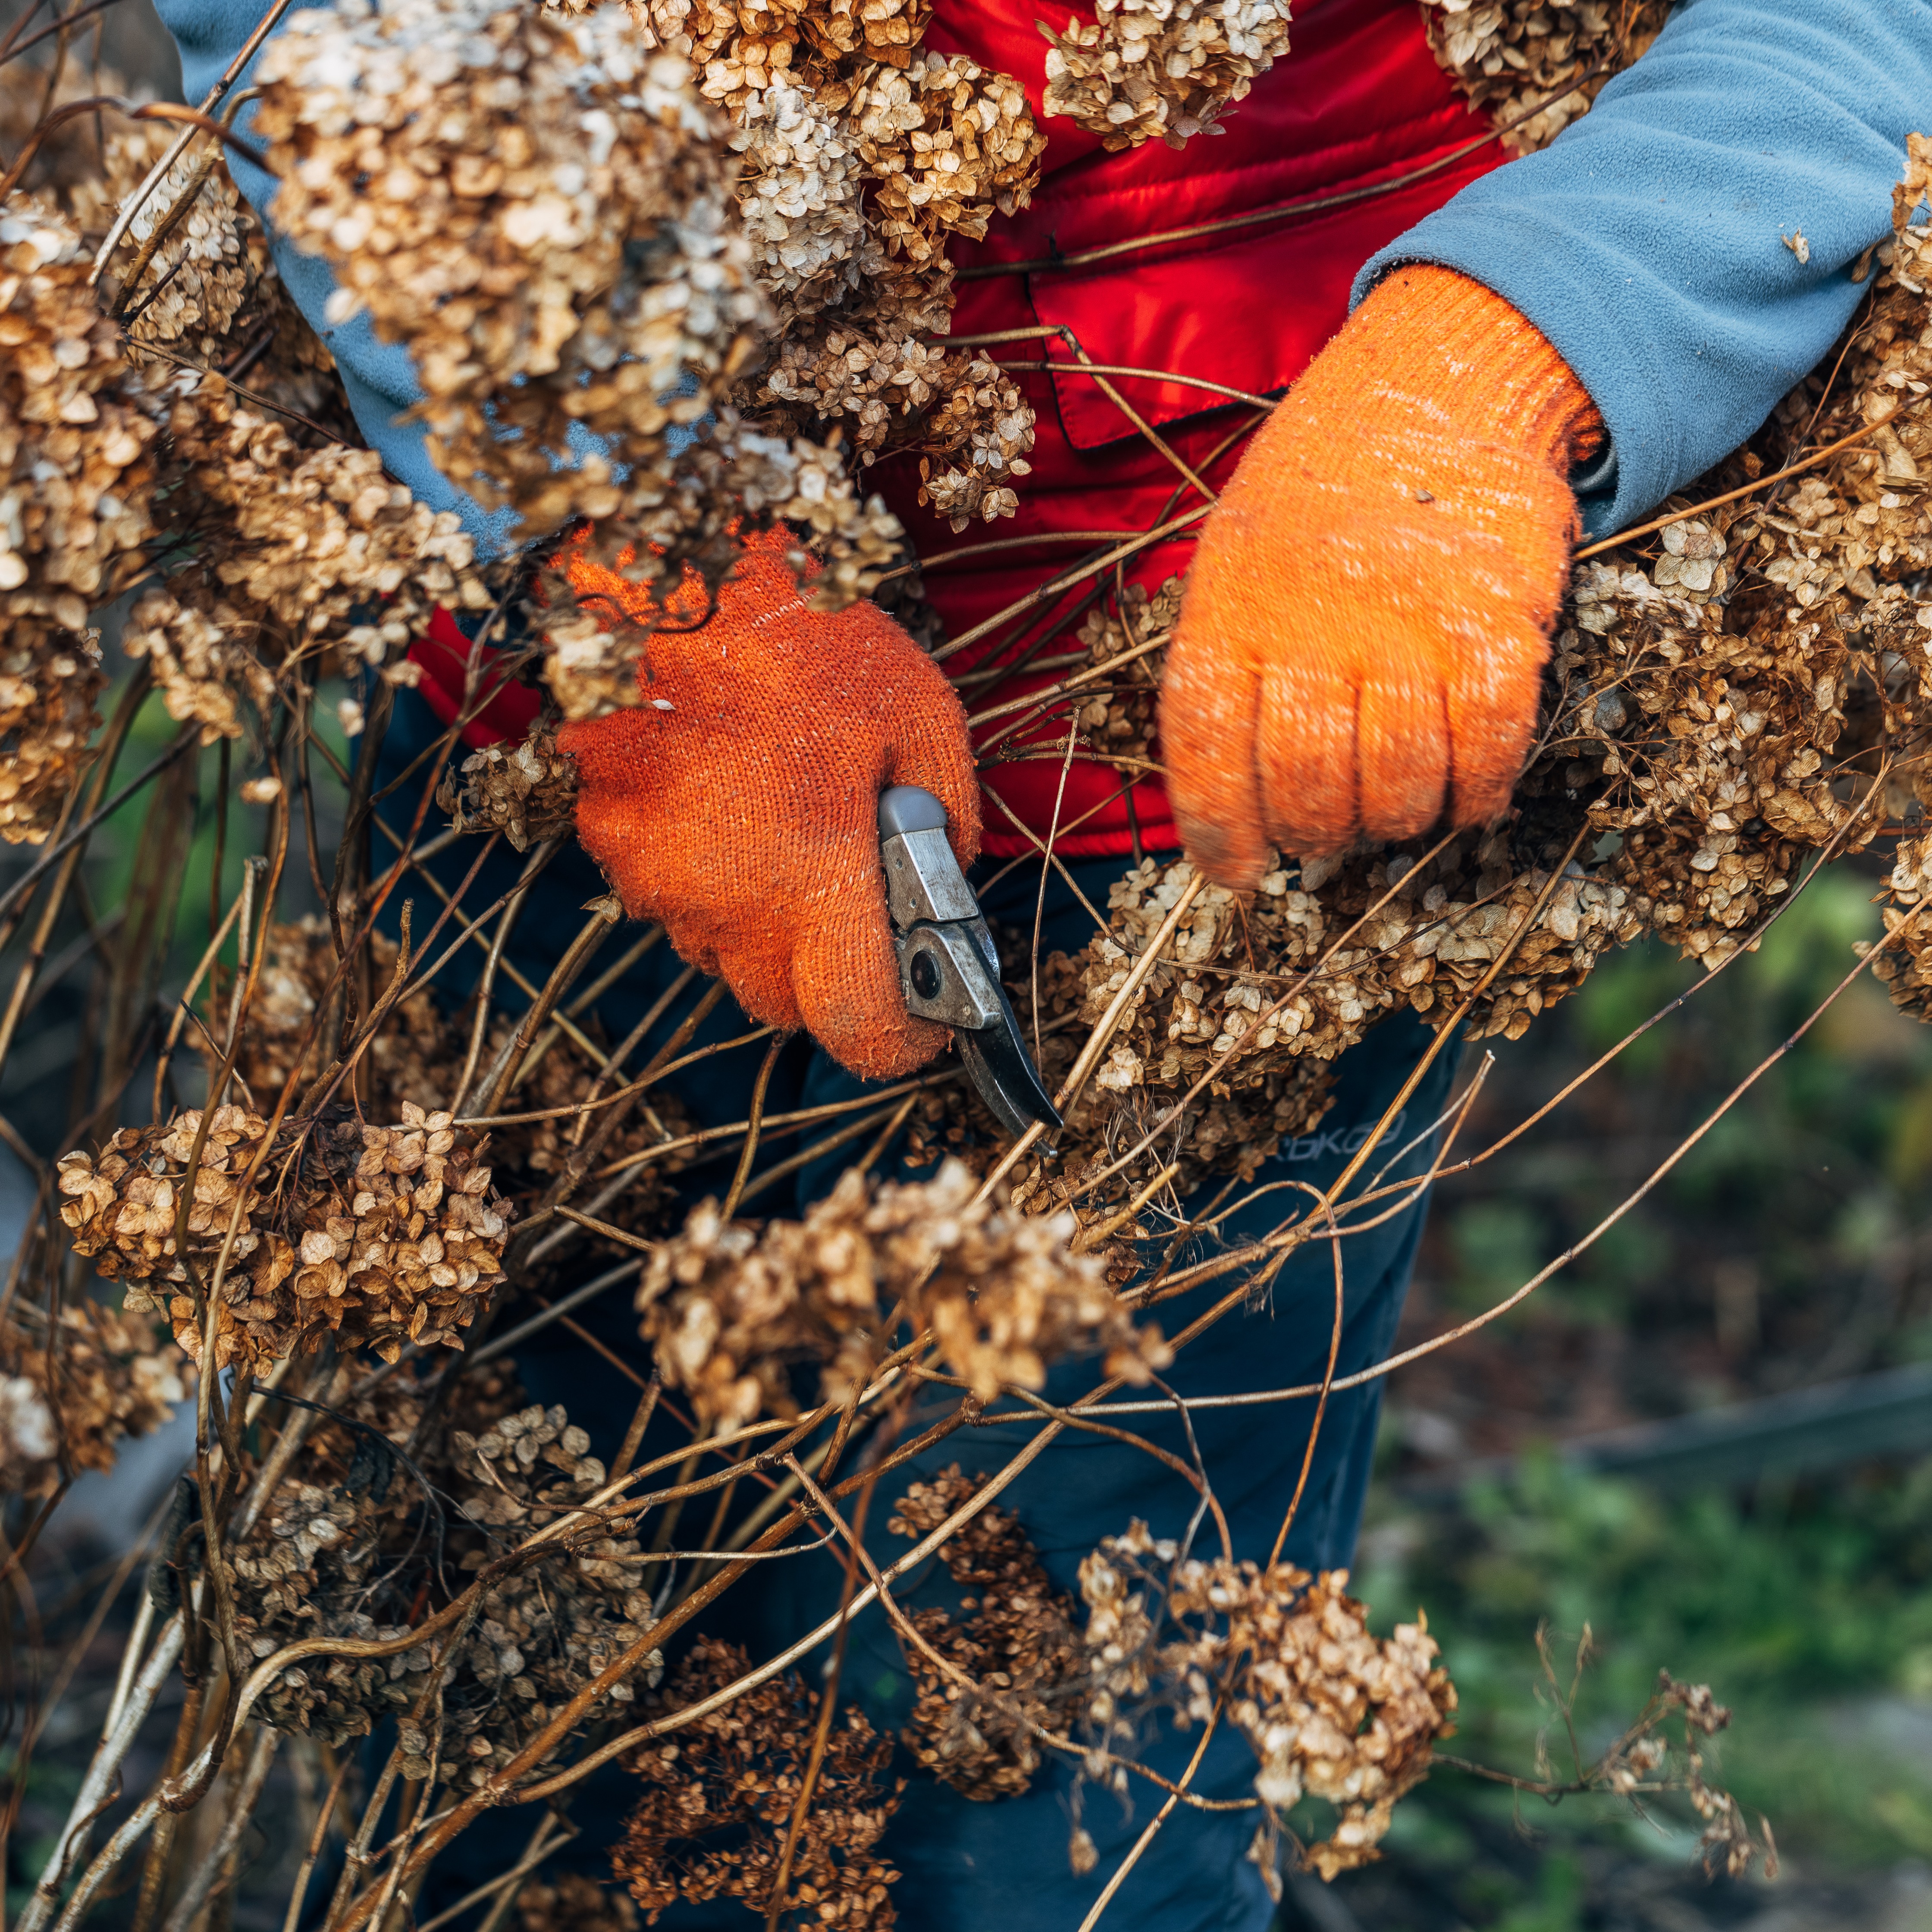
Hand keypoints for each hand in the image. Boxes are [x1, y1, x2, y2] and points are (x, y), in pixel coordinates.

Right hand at [558, 527, 980, 1079]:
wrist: (667, 567)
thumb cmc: (802, 637)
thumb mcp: (923, 715)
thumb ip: (944, 823)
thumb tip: (939, 890)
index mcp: (815, 876)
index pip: (858, 1027)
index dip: (901, 1039)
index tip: (924, 1023)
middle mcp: (725, 901)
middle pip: (787, 1003)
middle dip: (829, 973)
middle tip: (855, 902)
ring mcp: (655, 880)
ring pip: (724, 955)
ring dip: (764, 923)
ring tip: (786, 830)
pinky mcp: (608, 845)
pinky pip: (674, 899)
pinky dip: (708, 876)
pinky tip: (728, 804)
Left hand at [1160, 265, 1602, 888]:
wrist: (1435, 388)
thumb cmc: (1324, 498)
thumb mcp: (1240, 561)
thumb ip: (1233, 669)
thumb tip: (1236, 809)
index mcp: (1232, 609)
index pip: (1207, 752)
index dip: (1220, 831)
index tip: (1236, 875)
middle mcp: (1314, 622)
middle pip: (1308, 783)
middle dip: (1318, 834)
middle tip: (1330, 833)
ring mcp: (1409, 626)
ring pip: (1397, 784)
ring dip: (1397, 820)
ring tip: (1395, 809)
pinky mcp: (1498, 625)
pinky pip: (1490, 746)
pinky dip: (1480, 791)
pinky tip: (1468, 795)